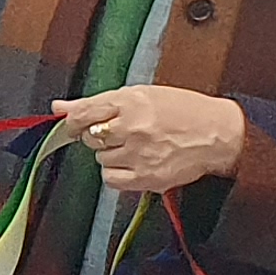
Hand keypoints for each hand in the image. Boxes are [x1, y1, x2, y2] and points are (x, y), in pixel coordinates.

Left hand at [55, 83, 244, 194]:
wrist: (218, 133)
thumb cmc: (181, 110)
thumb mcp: (141, 95)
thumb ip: (96, 102)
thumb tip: (57, 108)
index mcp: (131, 102)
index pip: (83, 114)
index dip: (73, 121)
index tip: (74, 125)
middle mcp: (133, 128)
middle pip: (89, 138)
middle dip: (99, 136)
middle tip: (121, 132)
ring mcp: (140, 155)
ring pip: (100, 159)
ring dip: (111, 154)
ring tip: (135, 146)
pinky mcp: (147, 178)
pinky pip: (111, 179)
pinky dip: (117, 173)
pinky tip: (133, 163)